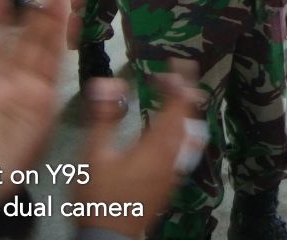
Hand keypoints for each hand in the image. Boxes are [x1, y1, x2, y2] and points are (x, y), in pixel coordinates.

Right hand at [73, 71, 204, 237]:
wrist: (110, 238)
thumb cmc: (100, 196)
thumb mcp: (95, 153)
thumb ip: (103, 117)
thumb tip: (107, 83)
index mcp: (159, 142)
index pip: (179, 101)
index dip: (179, 79)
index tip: (173, 63)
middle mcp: (174, 154)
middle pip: (190, 114)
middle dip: (185, 91)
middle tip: (173, 76)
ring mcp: (175, 169)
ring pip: (191, 132)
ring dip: (185, 110)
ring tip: (176, 97)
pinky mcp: (170, 181)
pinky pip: (185, 148)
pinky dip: (181, 129)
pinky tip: (168, 130)